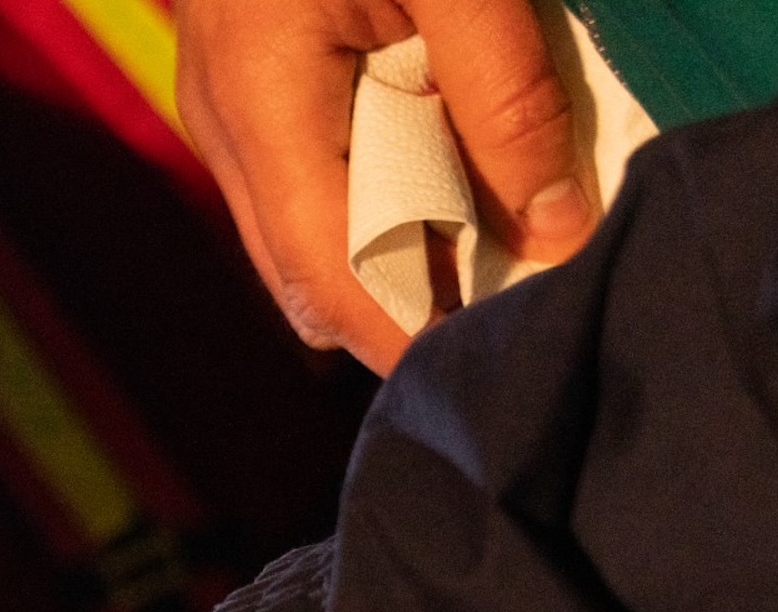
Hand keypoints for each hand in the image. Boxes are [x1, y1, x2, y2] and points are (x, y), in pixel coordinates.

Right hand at [171, 0, 593, 372]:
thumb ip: (509, 97)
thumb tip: (556, 230)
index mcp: (261, 102)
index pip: (326, 278)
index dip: (406, 341)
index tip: (493, 367)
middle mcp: (224, 124)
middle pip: (306, 278)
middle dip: (404, 309)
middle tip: (510, 301)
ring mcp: (221, 103)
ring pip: (302, 235)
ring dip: (392, 252)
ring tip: (492, 238)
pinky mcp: (240, 79)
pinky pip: (301, 180)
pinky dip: (373, 198)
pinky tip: (442, 170)